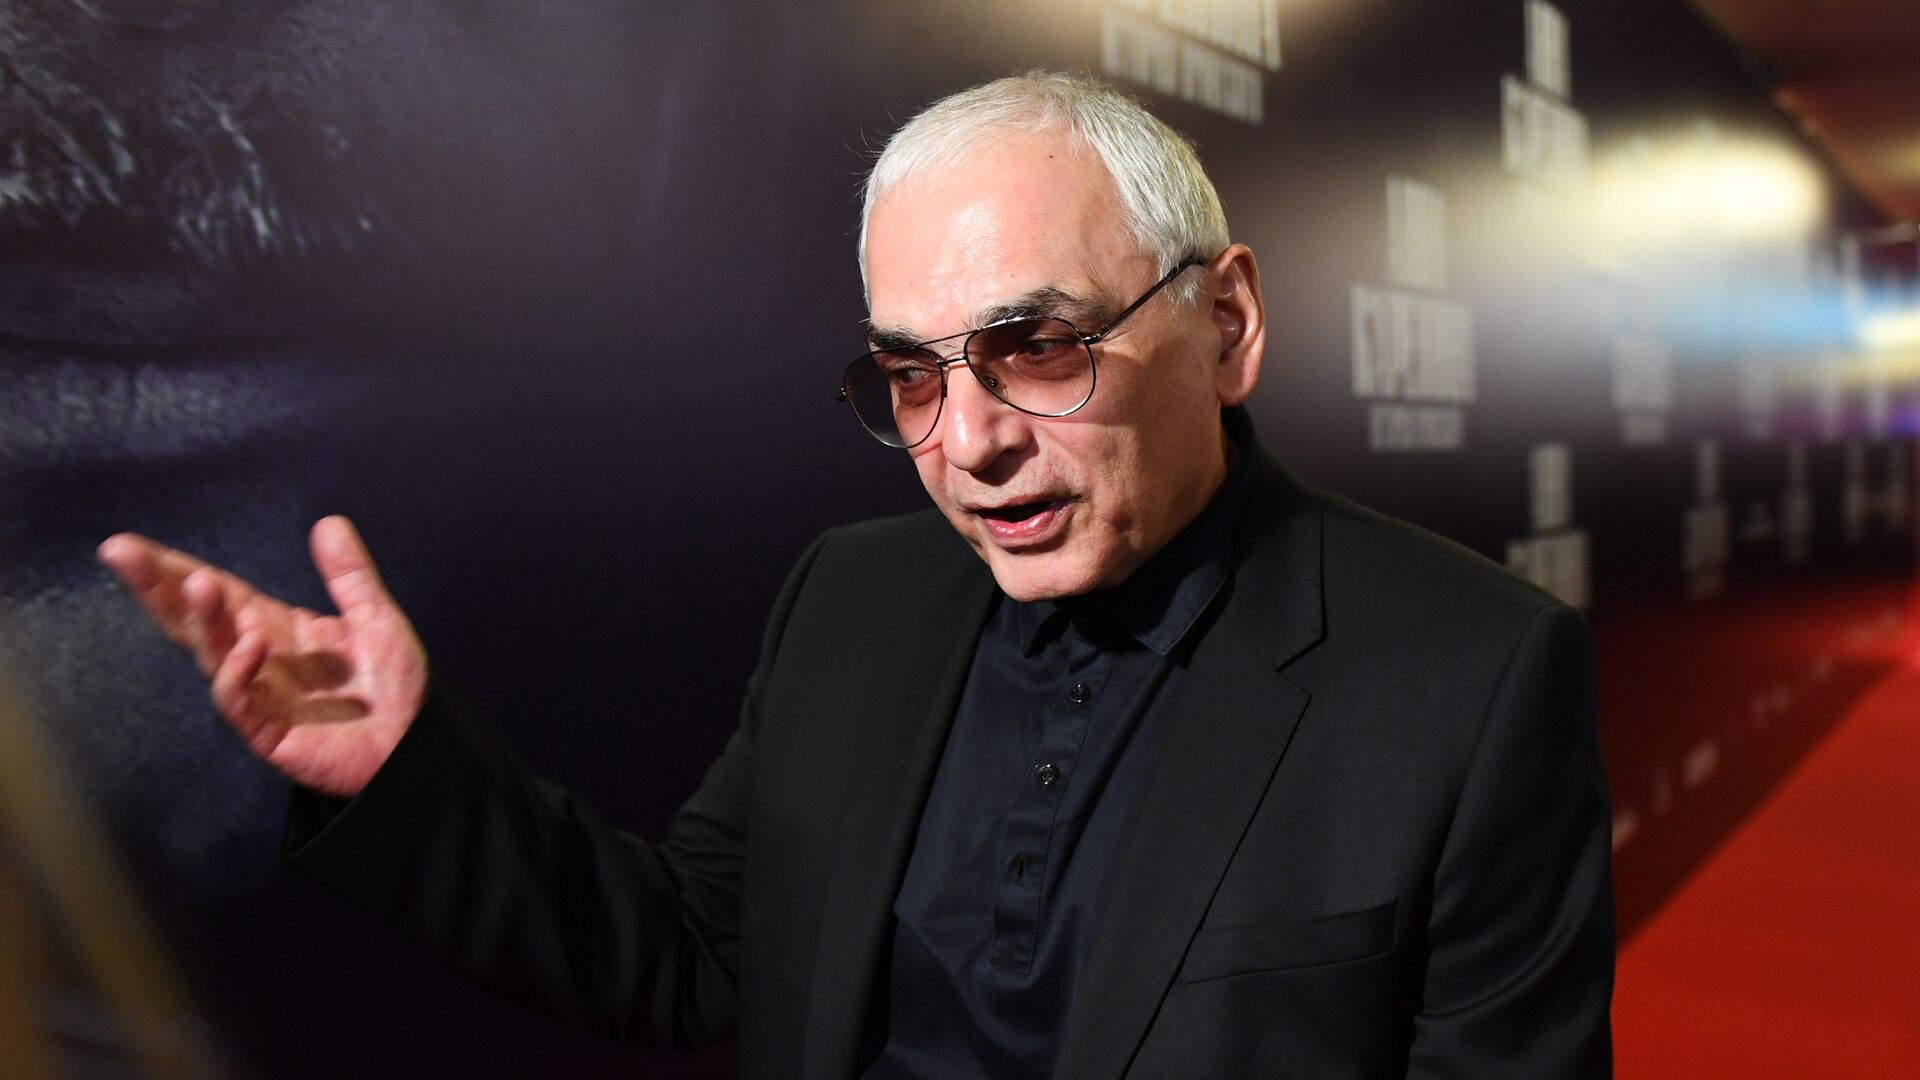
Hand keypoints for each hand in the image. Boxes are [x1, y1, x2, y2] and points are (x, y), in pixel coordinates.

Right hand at [97, 516, 427, 797]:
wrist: (419, 746)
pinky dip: (238, 672)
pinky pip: (240, 701)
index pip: (218, 593)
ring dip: (203, 619)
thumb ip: (350, 575)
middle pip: (195, 619)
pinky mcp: (269, 733)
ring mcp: (259, 696)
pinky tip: (250, 644)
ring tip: (196, 584)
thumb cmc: (396, 689)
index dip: (175, 569)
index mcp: (276, 629)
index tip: (131, 546)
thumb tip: (329, 522)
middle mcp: (258, 659)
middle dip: (157, 587)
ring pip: (212, 654)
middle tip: (119, 552)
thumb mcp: (376, 619)